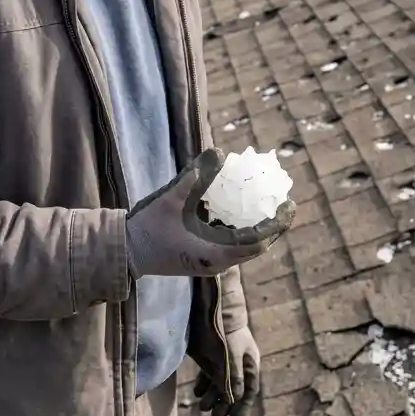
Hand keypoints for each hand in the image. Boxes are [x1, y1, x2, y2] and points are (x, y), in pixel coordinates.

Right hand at [125, 148, 295, 280]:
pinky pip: (232, 245)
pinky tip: (244, 211)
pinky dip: (243, 229)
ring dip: (260, 228)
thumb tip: (218, 152)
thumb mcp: (170, 200)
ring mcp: (210, 262)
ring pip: (245, 247)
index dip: (274, 224)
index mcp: (212, 254)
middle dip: (273, 226)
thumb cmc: (147, 228)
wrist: (126, 251)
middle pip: (256, 247)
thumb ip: (194, 177)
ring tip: (271, 205)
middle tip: (286, 203)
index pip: (255, 242)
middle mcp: (216, 263)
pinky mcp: (204, 258)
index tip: (288, 206)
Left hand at [194, 326, 260, 415]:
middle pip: (234, 389)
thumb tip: (235, 399)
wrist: (212, 308)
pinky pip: (209, 373)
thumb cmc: (225, 333)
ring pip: (220, 382)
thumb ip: (233, 378)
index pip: (249, 390)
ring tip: (203, 406)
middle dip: (225, 404)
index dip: (243, 406)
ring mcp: (224, 358)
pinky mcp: (211, 353)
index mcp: (249, 364)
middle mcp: (238, 363)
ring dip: (212, 396)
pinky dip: (203, 384)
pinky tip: (197, 392)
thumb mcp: (230, 357)